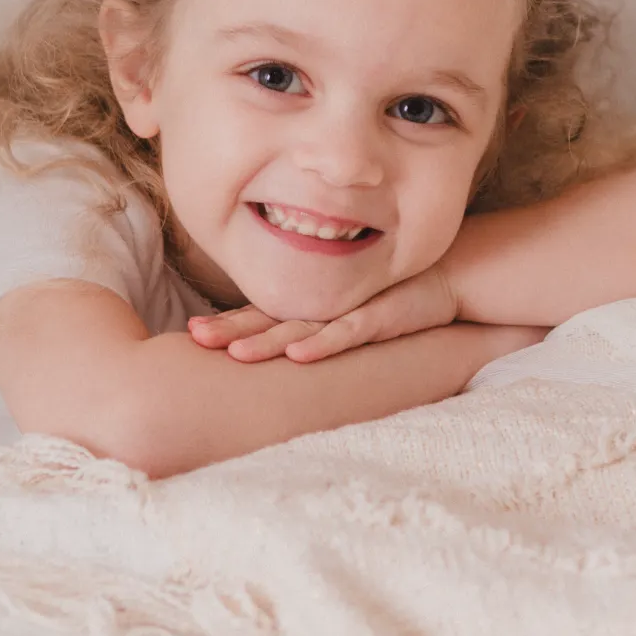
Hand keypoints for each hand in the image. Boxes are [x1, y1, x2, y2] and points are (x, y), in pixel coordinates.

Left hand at [187, 263, 461, 362]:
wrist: (445, 279)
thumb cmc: (392, 300)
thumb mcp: (348, 316)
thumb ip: (316, 329)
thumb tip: (281, 353)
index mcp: (311, 309)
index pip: (260, 318)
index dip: (226, 324)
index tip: (190, 334)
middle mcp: (323, 309)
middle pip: (267, 321)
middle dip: (230, 330)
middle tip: (194, 337)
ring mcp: (349, 312)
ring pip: (299, 329)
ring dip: (265, 341)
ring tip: (232, 353)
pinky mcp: (378, 318)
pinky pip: (346, 334)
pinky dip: (322, 345)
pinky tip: (298, 355)